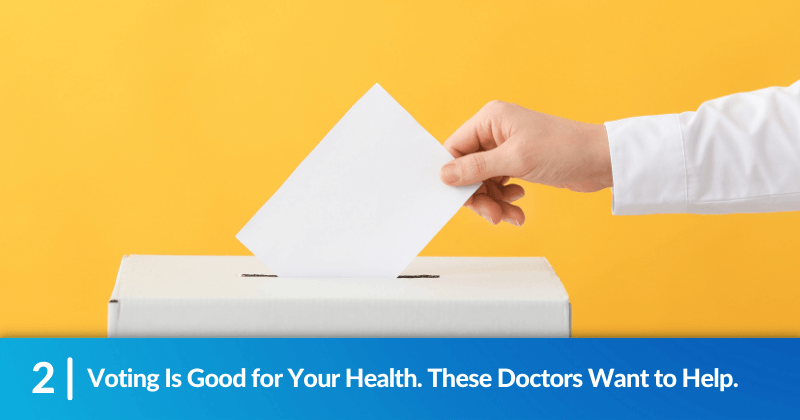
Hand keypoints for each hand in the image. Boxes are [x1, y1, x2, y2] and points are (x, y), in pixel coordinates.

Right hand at [440, 101, 611, 225]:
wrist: (601, 160)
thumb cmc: (564, 149)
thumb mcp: (516, 160)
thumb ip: (477, 168)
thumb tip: (445, 174)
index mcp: (491, 119)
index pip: (455, 148)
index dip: (455, 175)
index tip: (461, 198)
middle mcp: (496, 131)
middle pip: (468, 169)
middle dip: (478, 195)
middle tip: (491, 214)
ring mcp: (507, 147)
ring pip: (483, 181)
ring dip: (493, 202)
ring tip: (508, 215)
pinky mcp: (518, 162)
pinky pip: (499, 185)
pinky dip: (505, 199)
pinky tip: (518, 205)